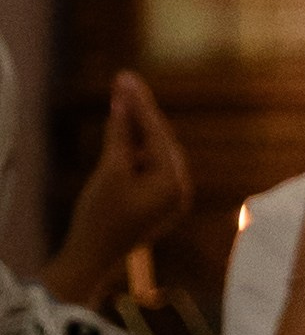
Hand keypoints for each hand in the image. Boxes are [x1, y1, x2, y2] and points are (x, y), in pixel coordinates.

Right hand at [41, 73, 192, 306]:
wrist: (93, 257)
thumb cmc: (101, 215)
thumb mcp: (110, 168)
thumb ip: (120, 132)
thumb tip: (124, 99)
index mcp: (173, 182)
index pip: (157, 132)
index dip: (139, 103)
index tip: (125, 77)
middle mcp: (180, 191)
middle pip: (160, 140)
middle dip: (142, 112)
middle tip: (125, 80)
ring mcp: (172, 199)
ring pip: (156, 153)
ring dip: (139, 129)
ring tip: (123, 99)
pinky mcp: (159, 205)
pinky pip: (151, 168)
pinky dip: (138, 150)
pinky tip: (125, 132)